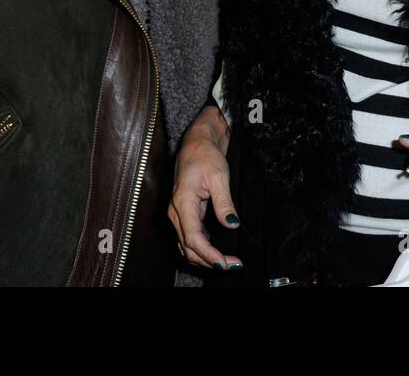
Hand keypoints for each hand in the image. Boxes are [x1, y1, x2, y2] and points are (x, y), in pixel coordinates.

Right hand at [168, 105, 242, 271]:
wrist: (196, 142)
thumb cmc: (205, 155)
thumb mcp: (219, 177)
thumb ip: (224, 203)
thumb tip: (232, 225)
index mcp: (182, 202)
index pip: (193, 238)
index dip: (209, 254)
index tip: (225, 263)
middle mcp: (175, 211)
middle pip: (188, 247)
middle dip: (209, 260)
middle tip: (233, 265)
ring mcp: (177, 213)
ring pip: (187, 245)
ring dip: (205, 257)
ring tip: (227, 262)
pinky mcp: (183, 213)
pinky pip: (188, 237)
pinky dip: (201, 249)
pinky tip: (215, 253)